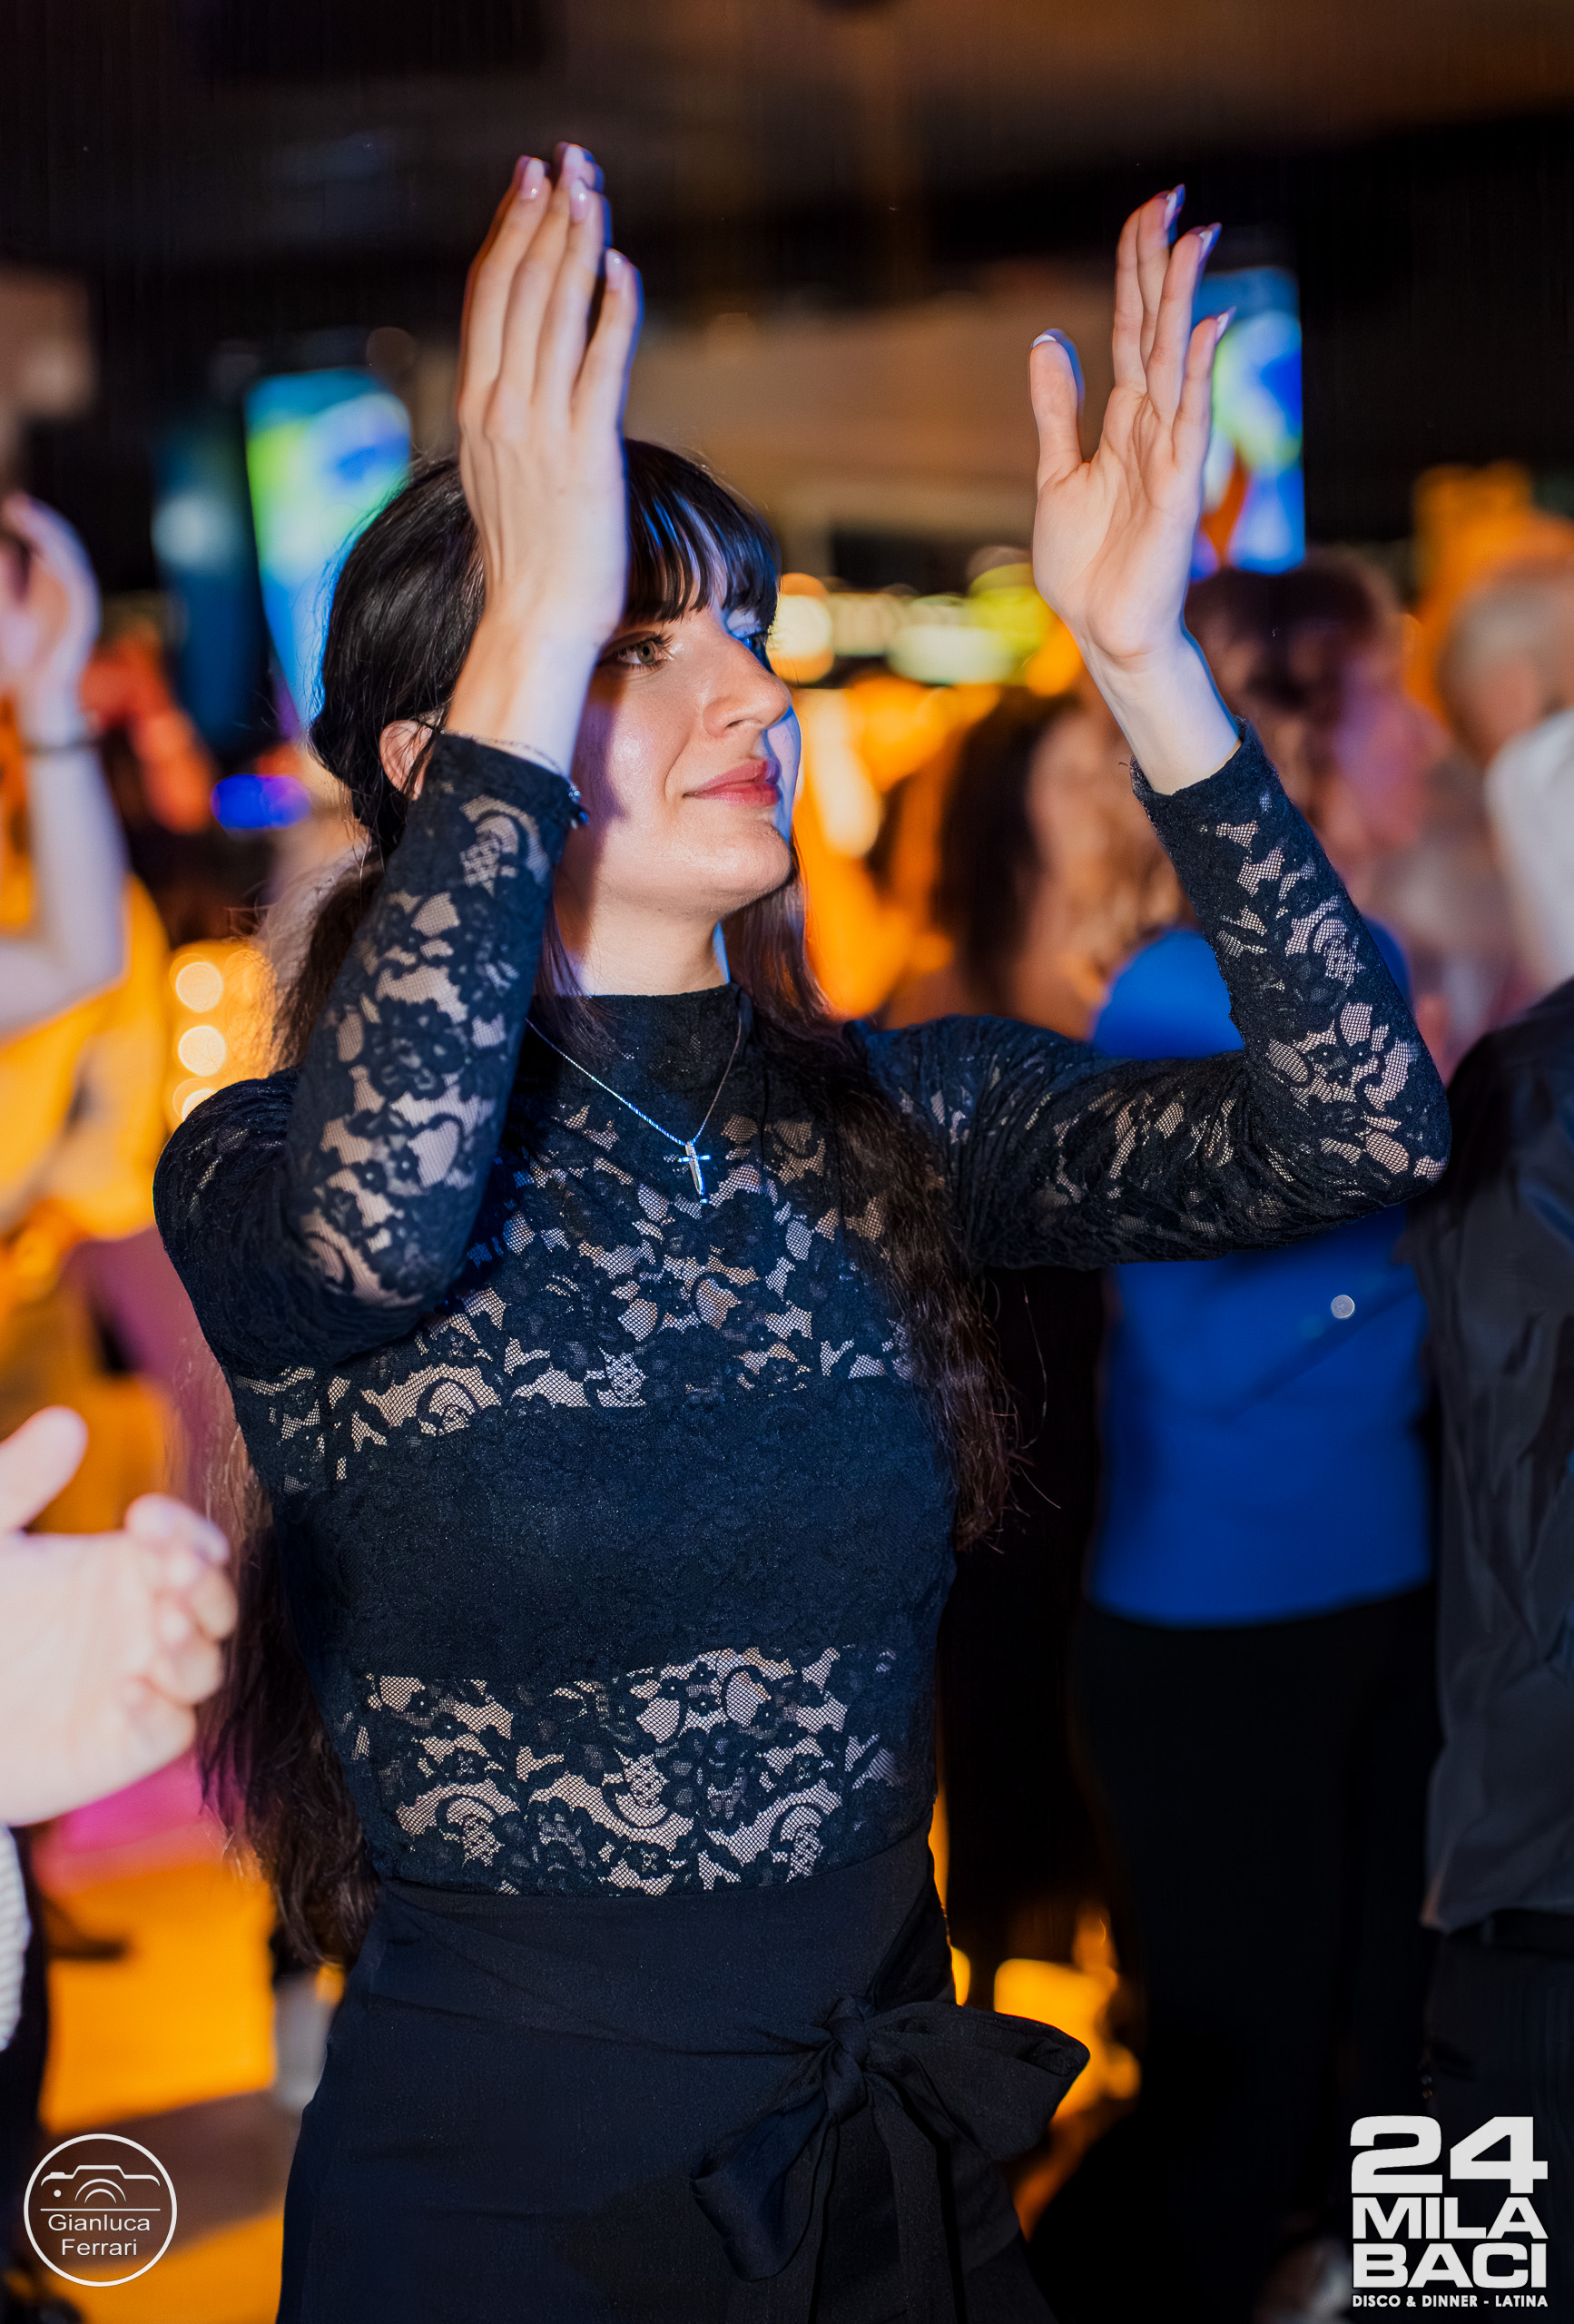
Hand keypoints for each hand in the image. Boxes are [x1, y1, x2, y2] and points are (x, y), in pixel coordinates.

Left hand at [0, 494, 99, 744]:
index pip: (52, 544)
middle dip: (43, 522)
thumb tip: (5, 550)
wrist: (32, 692)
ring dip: (51, 537)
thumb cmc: (19, 657)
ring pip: (72, 560)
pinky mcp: (83, 619)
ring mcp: (80, 605)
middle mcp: (72, 592)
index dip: (37, 522)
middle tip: (17, 505)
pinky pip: (78, 585)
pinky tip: (42, 549)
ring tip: (29, 519)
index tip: (13, 507)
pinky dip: (63, 565)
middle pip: (64, 546)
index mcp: (55, 587)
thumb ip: (7, 582)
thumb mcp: (6, 609)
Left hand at [0, 1408, 235, 1827]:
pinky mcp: (125, 1744)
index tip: (144, 1517)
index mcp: (124, 1568)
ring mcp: (142, 1683)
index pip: (187, 1542)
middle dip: (206, 1583)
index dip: (182, 1529)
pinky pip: (171, 1732)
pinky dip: (160, 1713)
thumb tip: (69, 1420)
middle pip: (213, 1601)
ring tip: (160, 1628)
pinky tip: (126, 1691)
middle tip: (174, 1570)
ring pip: (205, 1666)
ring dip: (195, 1646)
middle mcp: (144, 1623)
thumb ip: (20, 1482)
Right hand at [446, 144, 641, 763]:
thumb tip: (525, 399)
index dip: (509, 234)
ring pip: (555, 310)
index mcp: (477, 411)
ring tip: (593, 186)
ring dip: (578, 240)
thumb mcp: (505, 481)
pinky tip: (623, 267)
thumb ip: (512, 429)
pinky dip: (612, 308)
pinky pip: (599, 361)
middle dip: (544, 214)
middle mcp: (500, 409)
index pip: (489, 301)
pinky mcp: (585, 451)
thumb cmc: (529, 569)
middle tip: (565, 159)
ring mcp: (540, 428)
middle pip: (518, 287)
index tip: (527, 185)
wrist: (534, 626)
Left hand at [1028, 191, 1238, 791]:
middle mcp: (1152, 426)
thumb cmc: (1087, 566)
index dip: (1135, 271)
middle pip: (1156, 328)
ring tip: (1194, 237)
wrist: (1104, 632)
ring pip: (1176, 361)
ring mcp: (1169, 454)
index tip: (1146, 212)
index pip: (1132, 328)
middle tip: (1173, 196)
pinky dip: (1195, 374)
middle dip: (1161, 264)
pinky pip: (1188, 421)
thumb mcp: (1057, 475)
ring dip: (1184, 300)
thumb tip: (1051, 341)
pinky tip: (1205, 327)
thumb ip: (1057, 410)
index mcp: (1123, 421)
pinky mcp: (1177, 489)